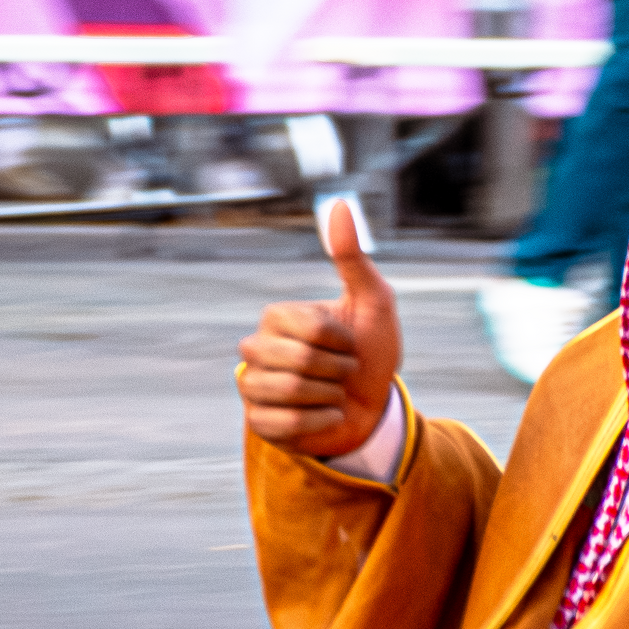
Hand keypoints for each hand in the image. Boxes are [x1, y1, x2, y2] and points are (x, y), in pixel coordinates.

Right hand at [237, 200, 401, 458]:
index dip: (343, 340)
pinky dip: (321, 422)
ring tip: (334, 392)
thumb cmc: (372, 350)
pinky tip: (327, 415)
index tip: (350, 343)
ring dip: (330, 395)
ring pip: (290, 392)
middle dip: (339, 369)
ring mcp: (253, 386)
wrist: (375, 405)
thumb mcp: (373, 301)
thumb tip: (340, 203)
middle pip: (299, 360)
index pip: (310, 329)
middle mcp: (256, 348)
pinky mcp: (258, 422)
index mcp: (277, 316)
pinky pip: (286, 425)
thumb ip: (353, 256)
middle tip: (345, 371)